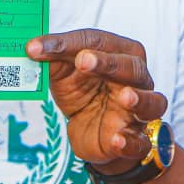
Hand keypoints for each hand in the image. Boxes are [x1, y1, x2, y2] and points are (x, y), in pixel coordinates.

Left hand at [26, 29, 166, 172]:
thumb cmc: (83, 91)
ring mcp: (140, 110)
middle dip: (108, 63)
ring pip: (153, 101)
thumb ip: (52, 57)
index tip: (36, 48)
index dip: (68, 43)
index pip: (98, 41)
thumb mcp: (63, 72)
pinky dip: (131, 141)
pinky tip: (117, 139)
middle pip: (131, 67)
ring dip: (139, 99)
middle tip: (82, 61)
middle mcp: (136, 79)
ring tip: (125, 97)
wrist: (91, 131)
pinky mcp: (135, 140)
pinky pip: (140, 141)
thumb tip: (31, 48)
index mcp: (118, 53)